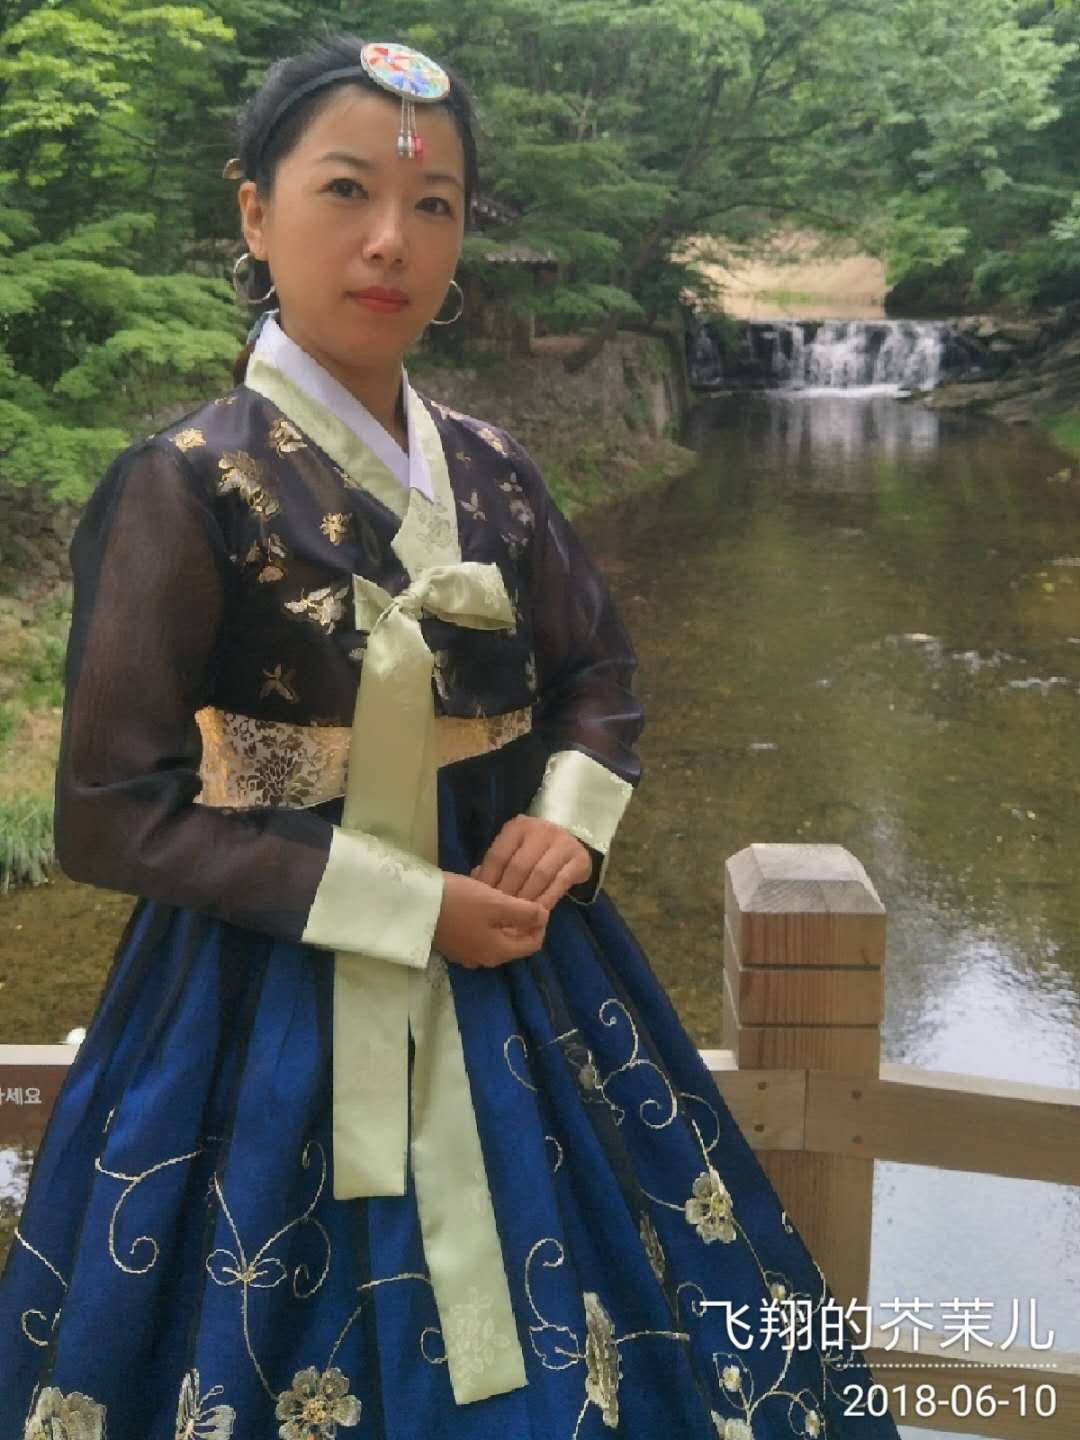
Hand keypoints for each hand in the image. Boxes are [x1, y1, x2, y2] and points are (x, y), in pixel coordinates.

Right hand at [434, 871, 548, 969]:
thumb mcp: (497, 903)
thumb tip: (544, 917)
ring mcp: (465, 950)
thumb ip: (524, 912)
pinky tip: (477, 888)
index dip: (540, 923)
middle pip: (513, 938)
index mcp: (498, 952)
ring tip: (496, 883)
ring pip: (494, 930)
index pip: (532, 944)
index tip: (537, 901)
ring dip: (500, 909)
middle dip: (518, 913)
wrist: (414, 905)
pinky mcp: (452, 940)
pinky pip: (477, 926)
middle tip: (515, 889)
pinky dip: (483, 911)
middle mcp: (483, 957)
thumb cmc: (460, 903)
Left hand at [470, 814, 593, 911]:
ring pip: (540, 875)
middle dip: (508, 893)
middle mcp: (541, 830)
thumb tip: (474, 882)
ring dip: (528, 898)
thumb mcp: (515, 849)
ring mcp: (562, 843)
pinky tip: (539, 913)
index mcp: (518, 827)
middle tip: (501, 914)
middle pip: (519, 866)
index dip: (490, 880)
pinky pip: (560, 882)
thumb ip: (498, 864)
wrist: (572, 841)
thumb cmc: (535, 850)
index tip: (485, 902)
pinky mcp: (579, 858)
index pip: (499, 855)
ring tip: (518, 916)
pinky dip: (548, 899)